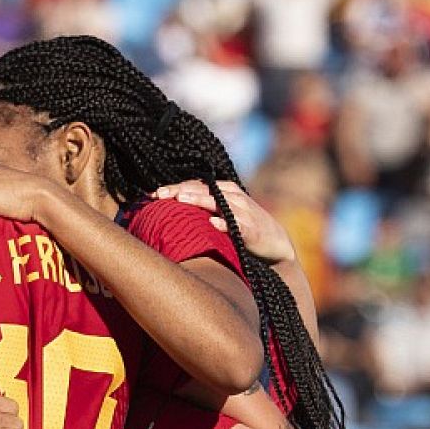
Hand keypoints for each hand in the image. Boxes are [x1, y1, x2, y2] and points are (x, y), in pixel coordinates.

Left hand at [153, 180, 295, 265]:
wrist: (276, 244)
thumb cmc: (242, 227)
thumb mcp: (222, 213)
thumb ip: (202, 207)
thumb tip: (171, 207)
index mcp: (224, 190)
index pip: (196, 185)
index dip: (175, 188)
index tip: (153, 194)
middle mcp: (233, 197)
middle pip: (204, 189)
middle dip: (181, 190)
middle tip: (160, 194)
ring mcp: (243, 212)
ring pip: (219, 202)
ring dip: (200, 200)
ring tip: (181, 199)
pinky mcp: (251, 230)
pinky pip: (237, 225)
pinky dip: (225, 224)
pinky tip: (213, 224)